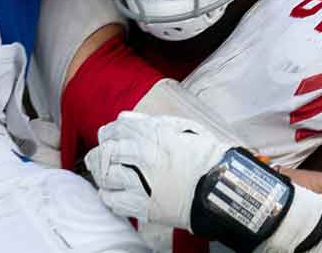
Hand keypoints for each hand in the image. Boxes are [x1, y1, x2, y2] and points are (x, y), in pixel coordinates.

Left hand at [84, 112, 228, 229]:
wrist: (220, 185)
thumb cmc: (206, 155)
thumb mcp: (183, 126)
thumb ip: (151, 121)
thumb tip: (125, 117)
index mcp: (151, 133)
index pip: (115, 128)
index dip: (109, 134)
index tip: (108, 138)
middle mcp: (141, 154)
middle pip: (105, 151)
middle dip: (101, 154)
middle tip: (102, 158)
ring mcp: (139, 180)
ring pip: (105, 175)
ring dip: (103, 175)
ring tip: (106, 177)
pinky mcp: (142, 204)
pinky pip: (112, 200)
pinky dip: (108, 196)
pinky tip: (113, 194)